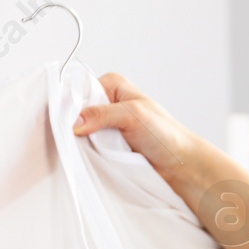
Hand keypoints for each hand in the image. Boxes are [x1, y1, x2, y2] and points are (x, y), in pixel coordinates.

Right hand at [72, 73, 217, 202]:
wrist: (180, 163)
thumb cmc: (165, 134)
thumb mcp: (133, 116)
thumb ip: (102, 115)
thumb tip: (75, 121)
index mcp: (113, 85)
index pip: (80, 90)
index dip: (72, 106)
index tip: (69, 123)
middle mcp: (108, 101)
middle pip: (78, 112)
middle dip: (78, 126)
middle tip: (85, 139)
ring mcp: (107, 124)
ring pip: (82, 131)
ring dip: (87, 142)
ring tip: (97, 149)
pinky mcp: (109, 142)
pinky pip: (91, 146)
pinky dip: (93, 153)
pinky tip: (98, 157)